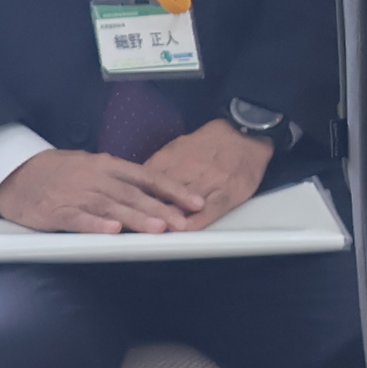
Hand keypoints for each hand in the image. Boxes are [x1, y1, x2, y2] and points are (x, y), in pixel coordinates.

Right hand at [0, 148, 206, 234]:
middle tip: (183, 223)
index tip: (196, 202)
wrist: (16, 173)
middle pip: (134, 194)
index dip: (173, 190)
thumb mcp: (95, 167)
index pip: (148, 177)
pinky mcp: (56, 211)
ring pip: (111, 206)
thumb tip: (158, 193)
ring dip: (136, 218)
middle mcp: (96, 179)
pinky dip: (95, 224)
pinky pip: (78, 218)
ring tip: (158, 229)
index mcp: (108, 166)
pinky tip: (111, 230)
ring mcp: (76, 194)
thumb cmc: (60, 172)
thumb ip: (124, 179)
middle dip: (161, 209)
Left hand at [138, 120, 274, 227]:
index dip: (130, 199)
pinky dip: (194, 223)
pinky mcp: (227, 194)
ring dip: (165, 221)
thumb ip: (158, 165)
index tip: (121, 212)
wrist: (246, 133)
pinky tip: (182, 231)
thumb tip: (137, 181)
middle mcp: (187, 171)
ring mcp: (208, 183)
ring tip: (151, 234)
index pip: (143, 184)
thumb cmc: (211, 142)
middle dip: (144, 214)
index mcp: (170, 160)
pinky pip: (208, 212)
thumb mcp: (178, 146)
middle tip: (130, 228)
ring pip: (181, 207)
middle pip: (159, 198)